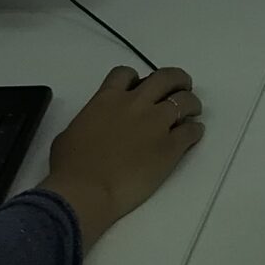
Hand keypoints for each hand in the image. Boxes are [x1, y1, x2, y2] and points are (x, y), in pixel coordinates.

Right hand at [39, 66, 202, 246]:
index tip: (141, 86)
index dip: (136, 78)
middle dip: (177, 80)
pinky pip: (191, 131)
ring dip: (191, 103)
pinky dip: (195, 130)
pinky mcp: (170, 146)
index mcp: (108, 99)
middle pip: (165, 78)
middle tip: (182, 87)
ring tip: (193, 110)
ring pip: (184, 101)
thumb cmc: (69, 167)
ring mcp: (156, 124)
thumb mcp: (69, 134)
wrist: (85, 191)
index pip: (126, 73)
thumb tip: (92, 126)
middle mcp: (136, 104)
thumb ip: (88, 121)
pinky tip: (194, 134)